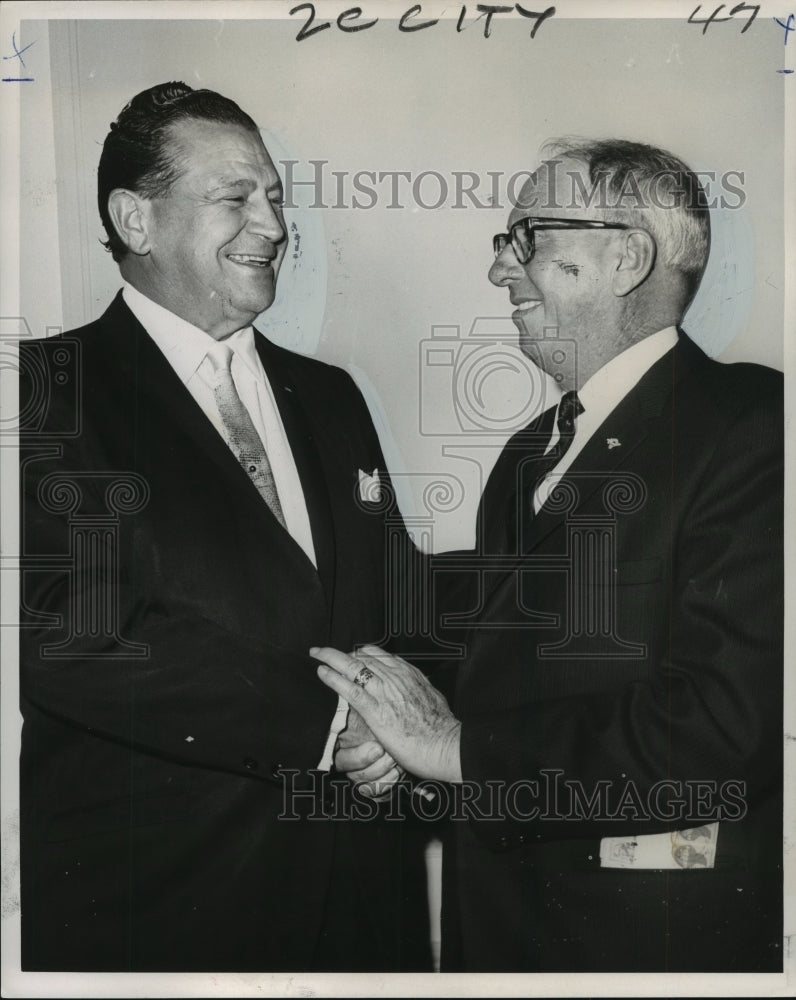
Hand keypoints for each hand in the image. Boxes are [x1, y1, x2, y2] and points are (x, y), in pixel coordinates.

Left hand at [312, 644, 461, 782]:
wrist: (445, 745)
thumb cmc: (442, 728)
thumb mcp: (433, 697)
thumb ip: (419, 688)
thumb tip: (416, 685)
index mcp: (408, 673)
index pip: (378, 654)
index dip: (361, 652)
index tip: (351, 654)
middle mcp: (395, 677)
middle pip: (362, 656)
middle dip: (341, 653)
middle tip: (325, 653)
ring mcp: (384, 693)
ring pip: (352, 666)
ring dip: (330, 657)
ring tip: (316, 653)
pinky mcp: (375, 711)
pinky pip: (349, 689)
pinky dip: (333, 678)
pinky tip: (321, 672)